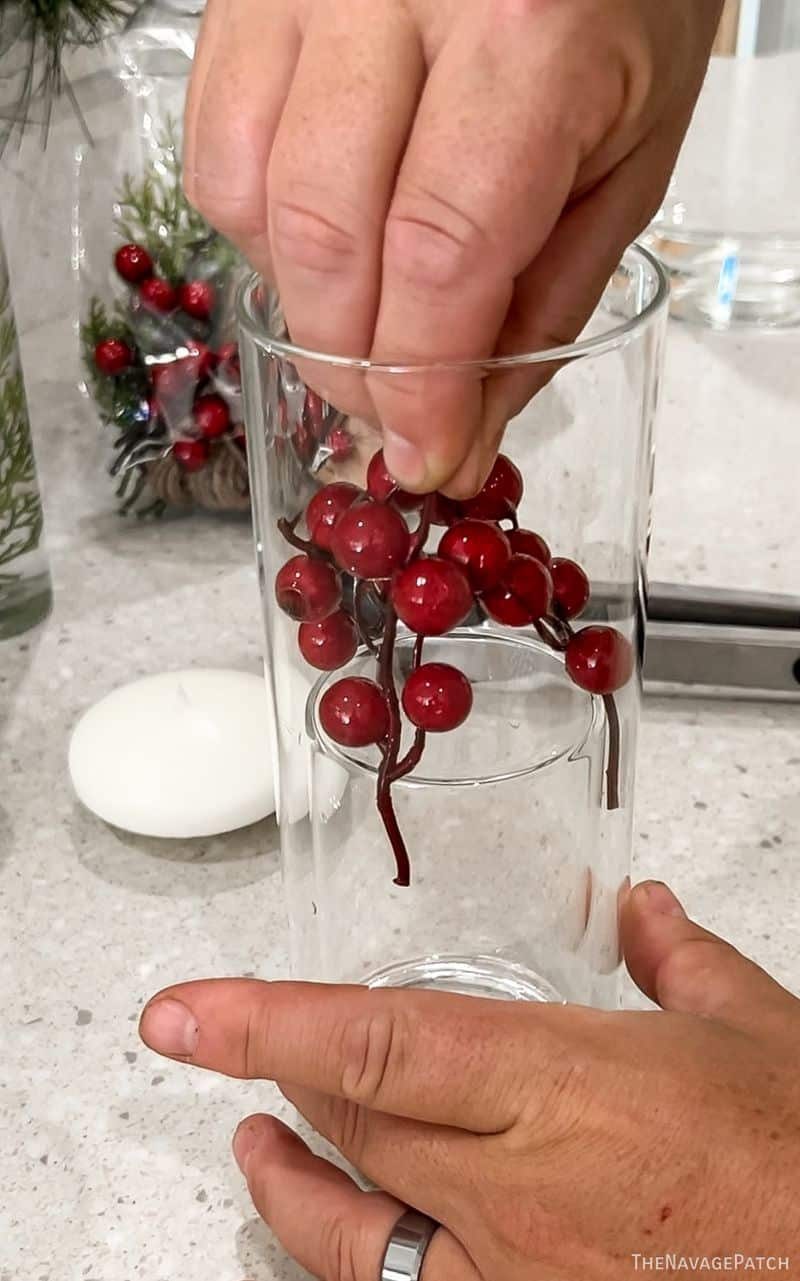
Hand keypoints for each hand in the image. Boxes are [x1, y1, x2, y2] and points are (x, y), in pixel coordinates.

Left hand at [140, 881, 799, 1278]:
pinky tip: (348, 1236)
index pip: (374, 1044)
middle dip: (287, 1075)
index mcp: (565, 1085)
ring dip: (288, 1183)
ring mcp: (515, 1279)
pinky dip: (357, 1258)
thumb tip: (647, 912)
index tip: (182, 1011)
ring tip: (256, 1145)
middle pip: (354, 1125)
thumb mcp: (754, 1032)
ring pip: (354, 1234)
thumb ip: (679, 961)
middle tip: (250, 1043)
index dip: (264, 1022)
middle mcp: (519, 1191)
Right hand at [184, 0, 719, 495]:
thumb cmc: (619, 15)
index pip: (440, 253)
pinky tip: (325, 238)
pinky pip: (214, 150)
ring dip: (303, 302)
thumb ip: (543, 309)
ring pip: (249, 199)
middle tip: (391, 414)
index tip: (425, 456)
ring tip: (366, 314)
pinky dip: (260, 233)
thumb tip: (459, 439)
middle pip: (326, 237)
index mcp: (528, 32)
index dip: (421, 384)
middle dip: (352, 366)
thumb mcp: (627, 164)